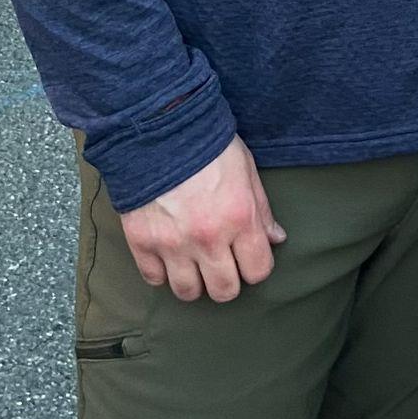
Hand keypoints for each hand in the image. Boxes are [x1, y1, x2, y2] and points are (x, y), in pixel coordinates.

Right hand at [116, 136, 285, 302]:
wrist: (157, 126)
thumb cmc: (207, 144)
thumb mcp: (245, 169)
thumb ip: (261, 209)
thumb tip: (276, 238)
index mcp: (239, 218)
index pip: (258, 271)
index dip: (255, 266)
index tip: (247, 256)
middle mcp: (207, 238)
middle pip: (224, 291)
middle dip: (227, 280)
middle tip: (221, 262)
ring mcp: (172, 243)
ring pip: (187, 292)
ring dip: (193, 282)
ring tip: (193, 263)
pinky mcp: (141, 241)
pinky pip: (153, 279)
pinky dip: (161, 272)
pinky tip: (167, 255)